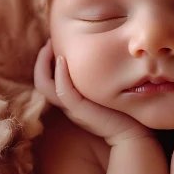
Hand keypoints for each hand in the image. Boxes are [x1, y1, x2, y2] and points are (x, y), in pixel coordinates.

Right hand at [34, 39, 151, 145]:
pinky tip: (63, 59)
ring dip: (45, 63)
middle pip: (41, 81)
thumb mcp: (104, 88)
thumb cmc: (122, 111)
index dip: (45, 61)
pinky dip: (60, 75)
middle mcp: (67, 104)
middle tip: (49, 40)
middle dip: (42, 59)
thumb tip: (97, 53)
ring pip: (45, 85)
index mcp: (70, 99)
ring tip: (50, 45)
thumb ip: (96, 76)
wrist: (132, 134)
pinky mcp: (80, 111)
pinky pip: (62, 92)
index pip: (46, 79)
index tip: (54, 42)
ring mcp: (71, 108)